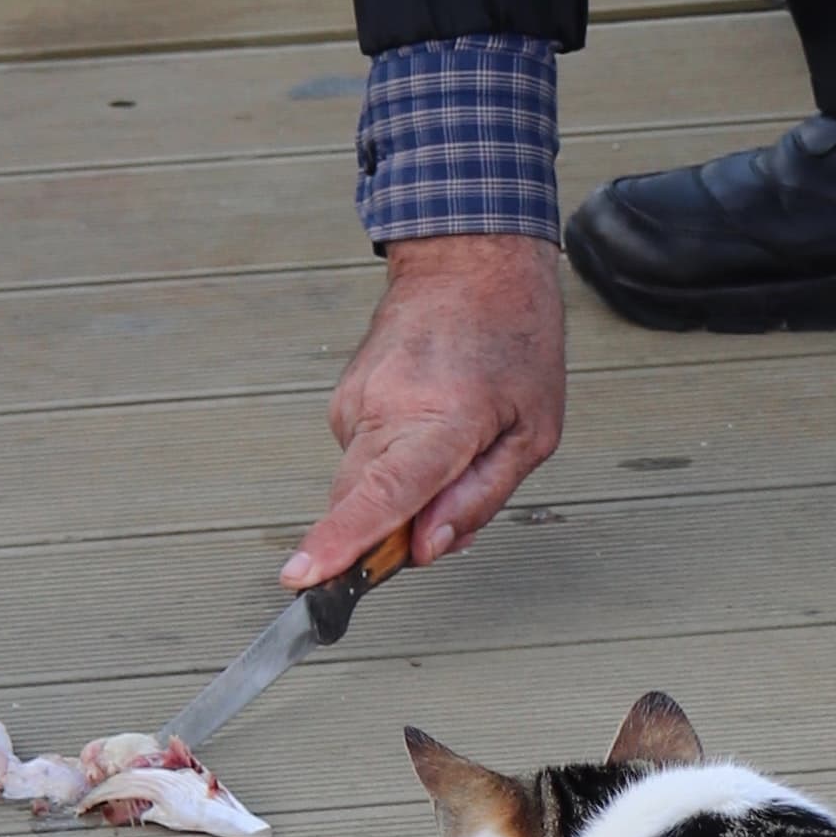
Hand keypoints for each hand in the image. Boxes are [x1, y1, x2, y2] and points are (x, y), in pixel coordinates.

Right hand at [291, 234, 567, 583]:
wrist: (468, 261)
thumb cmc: (514, 340)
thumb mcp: (533, 431)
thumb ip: (479, 498)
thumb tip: (425, 549)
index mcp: (442, 419)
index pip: (384, 494)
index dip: (342, 541)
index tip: (302, 575)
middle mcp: (385, 408)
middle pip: (363, 505)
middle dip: (394, 534)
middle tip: (446, 515)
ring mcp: (355, 400)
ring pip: (361, 484)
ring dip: (398, 493)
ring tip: (450, 446)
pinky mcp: (343, 398)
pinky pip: (361, 458)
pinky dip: (389, 462)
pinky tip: (427, 424)